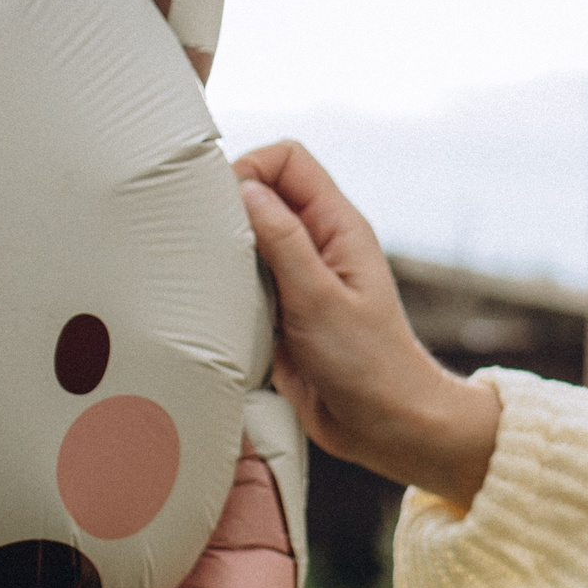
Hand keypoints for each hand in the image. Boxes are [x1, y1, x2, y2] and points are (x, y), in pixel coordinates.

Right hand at [232, 141, 500, 501]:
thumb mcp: (320, 299)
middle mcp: (319, 245)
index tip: (219, 204)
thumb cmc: (370, 366)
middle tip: (200, 240)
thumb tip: (243, 187)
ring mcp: (299, 278)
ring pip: (246, 238)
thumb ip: (282, 241)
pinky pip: (243, 282)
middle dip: (225, 207)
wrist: (387, 426)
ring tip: (203, 275)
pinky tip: (212, 307)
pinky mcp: (281, 312)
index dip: (249, 167)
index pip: (288, 161)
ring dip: (221, 250)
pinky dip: (224, 287)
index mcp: (339, 227)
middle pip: (261, 194)